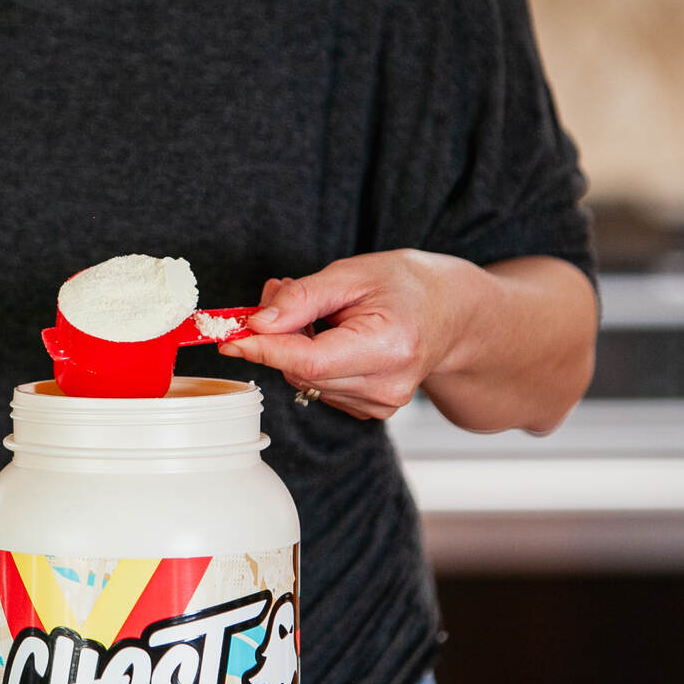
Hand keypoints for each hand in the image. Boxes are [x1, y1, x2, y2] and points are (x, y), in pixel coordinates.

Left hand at [217, 250, 467, 420]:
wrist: (453, 313)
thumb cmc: (410, 286)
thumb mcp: (354, 273)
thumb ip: (303, 298)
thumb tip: (258, 323)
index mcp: (389, 347)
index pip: (309, 361)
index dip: (264, 350)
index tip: (230, 338)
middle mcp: (387, 386)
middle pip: (302, 371)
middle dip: (276, 336)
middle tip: (278, 292)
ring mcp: (380, 404)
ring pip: (305, 380)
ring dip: (293, 346)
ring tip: (317, 310)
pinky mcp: (371, 410)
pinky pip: (319, 386)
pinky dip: (310, 360)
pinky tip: (330, 335)